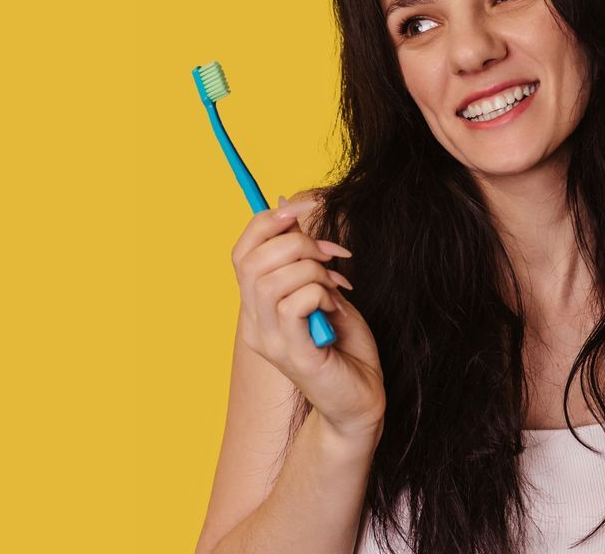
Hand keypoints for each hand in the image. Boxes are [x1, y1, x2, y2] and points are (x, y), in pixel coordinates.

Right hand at [230, 195, 384, 439]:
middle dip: (298, 243)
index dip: (268, 221)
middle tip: (331, 257)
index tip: (305, 207)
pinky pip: (295, 304)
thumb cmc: (346, 346)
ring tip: (335, 287)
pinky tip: (335, 310)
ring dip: (313, 270)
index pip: (241, 253)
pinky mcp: (294, 355)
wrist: (362, 400)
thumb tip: (288, 206)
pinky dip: (320, 293)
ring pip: (272, 280)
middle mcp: (255, 326)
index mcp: (256, 308)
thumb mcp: (324, 289)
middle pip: (253, 262)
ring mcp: (271, 343)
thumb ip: (305, 257)